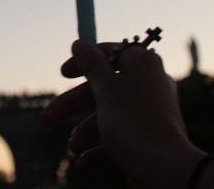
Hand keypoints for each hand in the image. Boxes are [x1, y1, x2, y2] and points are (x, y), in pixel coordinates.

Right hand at [41, 40, 204, 188]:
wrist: (167, 169)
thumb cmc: (133, 122)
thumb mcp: (105, 89)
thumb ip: (91, 65)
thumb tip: (80, 43)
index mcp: (141, 63)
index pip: (108, 53)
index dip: (83, 61)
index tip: (63, 73)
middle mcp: (147, 82)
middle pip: (102, 87)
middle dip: (73, 105)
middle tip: (46, 120)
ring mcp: (148, 110)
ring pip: (109, 113)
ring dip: (86, 131)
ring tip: (73, 148)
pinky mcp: (148, 134)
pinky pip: (120, 134)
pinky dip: (100, 147)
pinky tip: (82, 163)